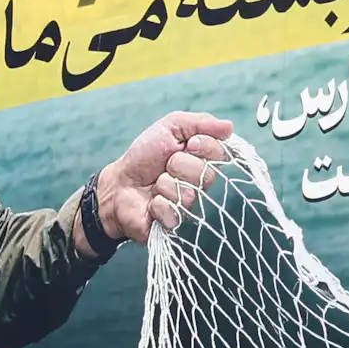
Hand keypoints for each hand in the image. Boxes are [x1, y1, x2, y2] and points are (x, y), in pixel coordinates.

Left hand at [92, 111, 233, 247]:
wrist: (119, 183)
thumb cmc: (144, 156)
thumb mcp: (169, 128)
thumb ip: (199, 123)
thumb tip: (229, 126)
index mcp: (203, 161)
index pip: (220, 153)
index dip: (203, 146)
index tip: (187, 144)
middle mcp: (200, 185)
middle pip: (206, 175)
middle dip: (178, 165)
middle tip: (165, 166)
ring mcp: (190, 206)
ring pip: (188, 194)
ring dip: (164, 184)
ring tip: (155, 185)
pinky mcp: (177, 224)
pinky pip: (174, 212)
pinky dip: (157, 204)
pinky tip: (151, 203)